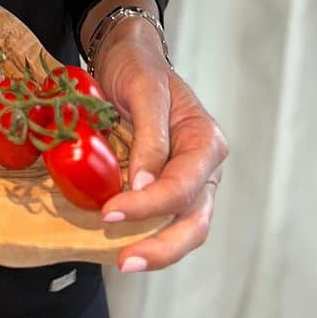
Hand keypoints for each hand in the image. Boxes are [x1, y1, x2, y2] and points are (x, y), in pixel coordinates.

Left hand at [93, 19, 228, 272]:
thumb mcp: (144, 88)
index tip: (111, 212)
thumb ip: (150, 136)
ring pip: (184, 229)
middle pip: (195, 221)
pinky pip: (162, 219)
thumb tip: (144, 185)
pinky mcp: (166, 187)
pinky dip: (144, 234)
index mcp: (206, 141)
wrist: (128, 55)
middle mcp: (204, 167)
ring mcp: (188, 181)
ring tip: (123, 262)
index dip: (148, 205)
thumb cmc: (138, 66)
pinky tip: (118, 243)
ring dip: (156, 249)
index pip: (183, 185)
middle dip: (163, 247)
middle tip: (125, 262)